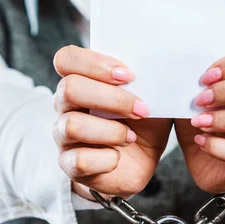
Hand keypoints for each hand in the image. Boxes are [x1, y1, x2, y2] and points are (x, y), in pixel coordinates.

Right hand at [52, 45, 171, 199]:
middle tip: (141, 109)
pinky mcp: (70, 165)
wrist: (139, 163)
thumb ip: (147, 78)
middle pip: (69, 88)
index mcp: (81, 80)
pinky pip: (80, 160)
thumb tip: (161, 65)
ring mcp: (64, 136)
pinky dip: (107, 158)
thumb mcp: (150, 97)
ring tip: (131, 137)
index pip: (66, 59)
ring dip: (111, 130)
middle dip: (112, 98)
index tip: (129, 75)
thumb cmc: (142, 123)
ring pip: (72, 125)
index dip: (94, 63)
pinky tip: (118, 156)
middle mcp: (65, 105)